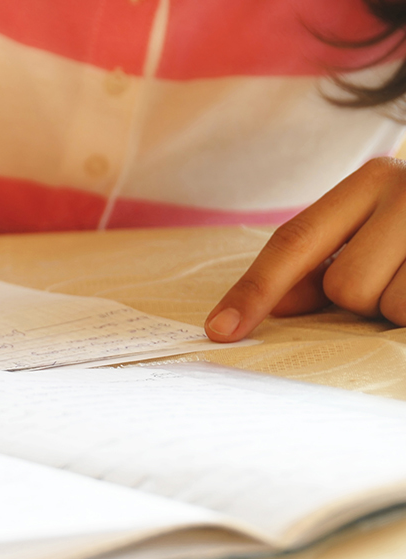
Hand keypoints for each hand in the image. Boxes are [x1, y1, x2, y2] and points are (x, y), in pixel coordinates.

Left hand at [206, 157, 405, 340]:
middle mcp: (405, 189)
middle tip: (395, 275)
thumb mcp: (373, 231)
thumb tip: (274, 307)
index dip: (255, 290)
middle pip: (343, 285)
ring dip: (397, 308)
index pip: (294, 242)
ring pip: (384, 305)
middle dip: (364, 299)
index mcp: (371, 180)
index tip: (219, 329)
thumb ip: (317, 264)